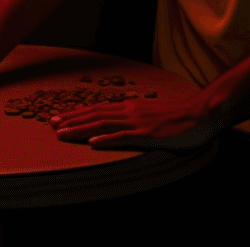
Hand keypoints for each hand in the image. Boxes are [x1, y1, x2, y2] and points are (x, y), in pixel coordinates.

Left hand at [49, 95, 219, 150]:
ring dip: (80, 128)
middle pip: (94, 114)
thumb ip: (134, 116)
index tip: (60, 116)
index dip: (77, 112)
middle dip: (71, 119)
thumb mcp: (150, 113)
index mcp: (129, 106)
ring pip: (103, 124)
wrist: (198, 114)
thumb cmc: (176, 116)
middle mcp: (129, 110)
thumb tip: (118, 119)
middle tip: (51, 123)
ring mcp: (137, 122)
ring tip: (62, 133)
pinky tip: (93, 142)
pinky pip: (123, 136)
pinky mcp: (147, 134)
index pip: (97, 108)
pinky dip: (106, 138)